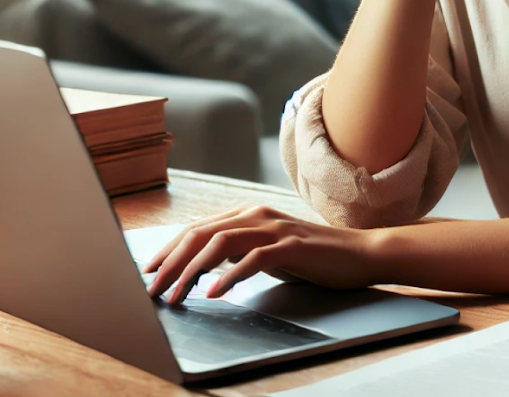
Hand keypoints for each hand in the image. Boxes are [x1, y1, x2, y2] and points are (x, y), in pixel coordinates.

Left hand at [141, 205, 381, 303]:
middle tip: (153, 289)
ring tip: (177, 295)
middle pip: (201, 235)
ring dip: (192, 271)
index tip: (149, 272)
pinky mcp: (291, 246)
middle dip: (171, 263)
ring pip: (220, 245)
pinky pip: (253, 259)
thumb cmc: (313, 256)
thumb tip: (205, 263)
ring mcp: (274, 229)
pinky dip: (229, 276)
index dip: (168, 250)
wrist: (359, 253)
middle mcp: (257, 215)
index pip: (197, 229)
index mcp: (248, 213)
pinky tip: (214, 293)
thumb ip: (240, 251)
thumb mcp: (268, 250)